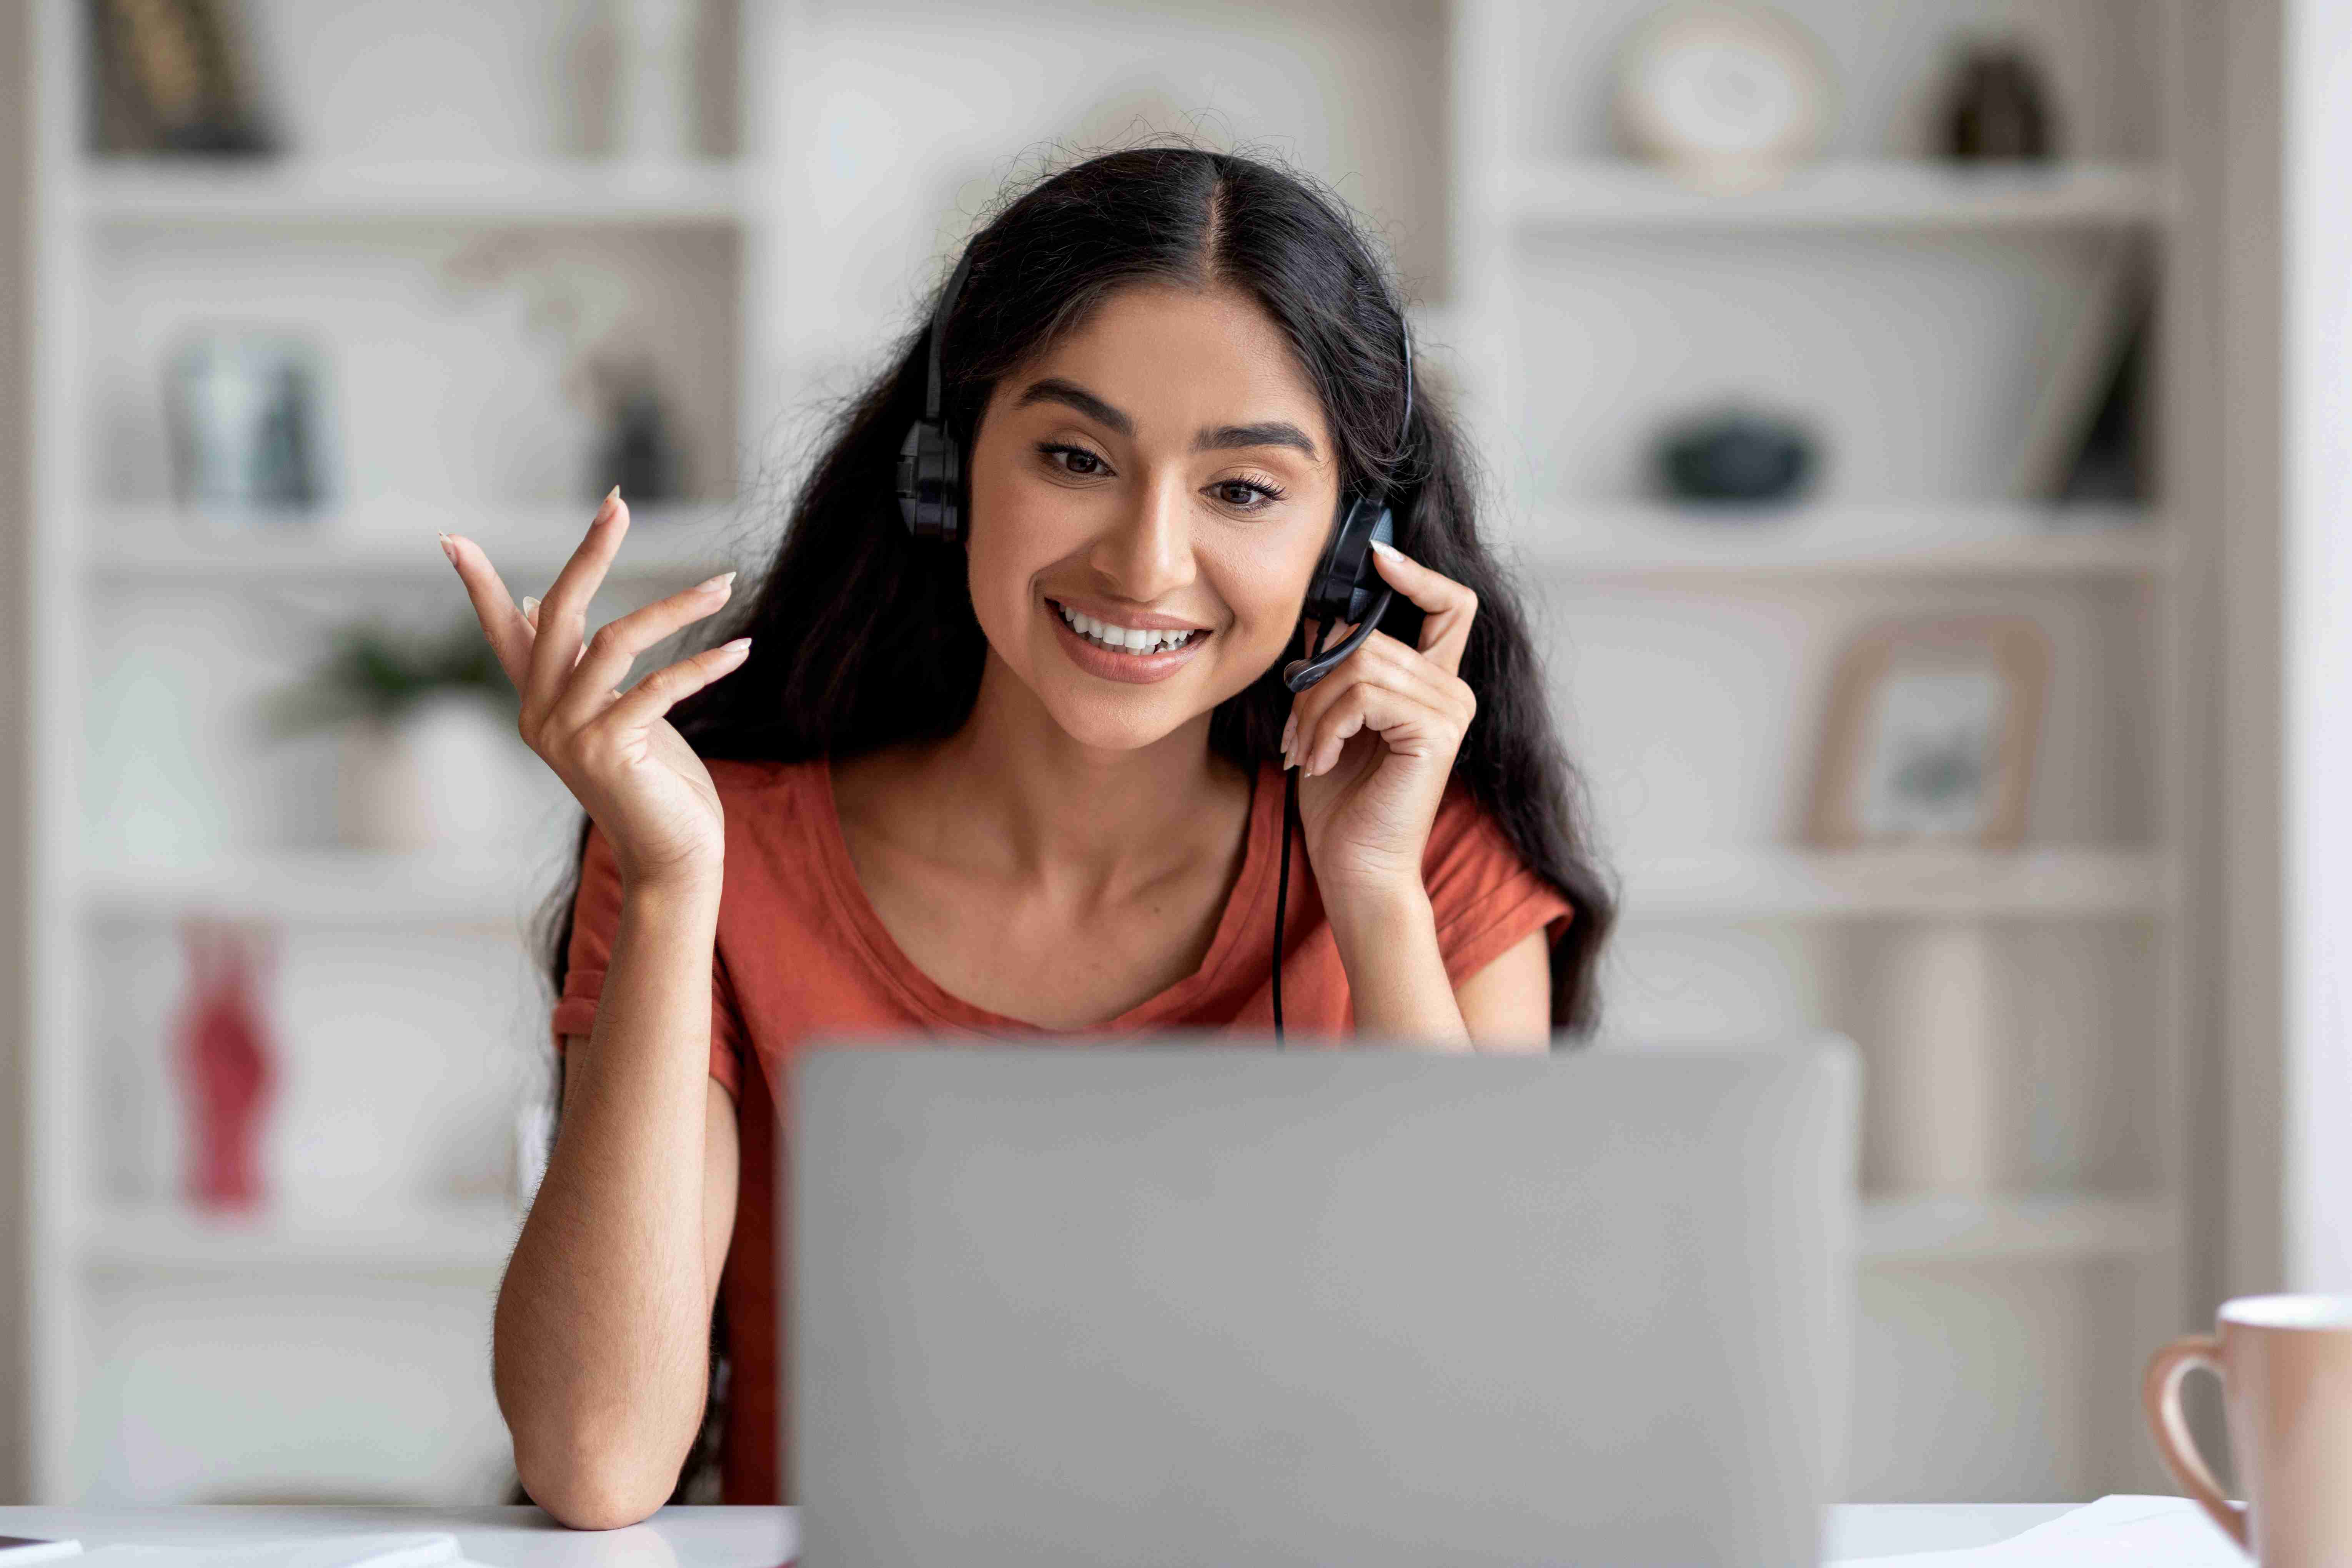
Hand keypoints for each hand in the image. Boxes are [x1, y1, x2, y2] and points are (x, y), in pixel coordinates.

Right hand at [441, 489, 751, 891]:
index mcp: (538, 704)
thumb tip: (546, 602)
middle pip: (561, 614)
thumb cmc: (653, 783)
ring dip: (677, 607)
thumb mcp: (613, 713)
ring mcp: (569, 735)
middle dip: (590, 554)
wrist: (672, 858)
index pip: (504, 633)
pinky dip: (704, 663)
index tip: (450, 538)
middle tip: (617, 505)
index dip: (480, 586)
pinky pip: (659, 686)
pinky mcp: (609, 751)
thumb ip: (582, 666)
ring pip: (617, 641)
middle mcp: (541, 716)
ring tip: (725, 584)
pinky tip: (741, 648)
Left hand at [1281, 541, 1478, 902]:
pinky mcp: (1437, 730)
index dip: (1415, 573)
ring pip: (1361, 664)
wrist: (1355, 867)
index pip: (1450, 603)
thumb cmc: (1342, 799)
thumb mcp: (1330, 716)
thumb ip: (1335, 665)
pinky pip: (1364, 695)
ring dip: (1314, 708)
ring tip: (1306, 749)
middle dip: (1315, 679)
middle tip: (1295, 729)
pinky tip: (1323, 761)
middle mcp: (1453, 690)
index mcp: (1433, 682)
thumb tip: (1319, 614)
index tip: (1374, 555)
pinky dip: (1328, 725)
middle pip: (1371, 638)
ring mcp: (1451, 709)